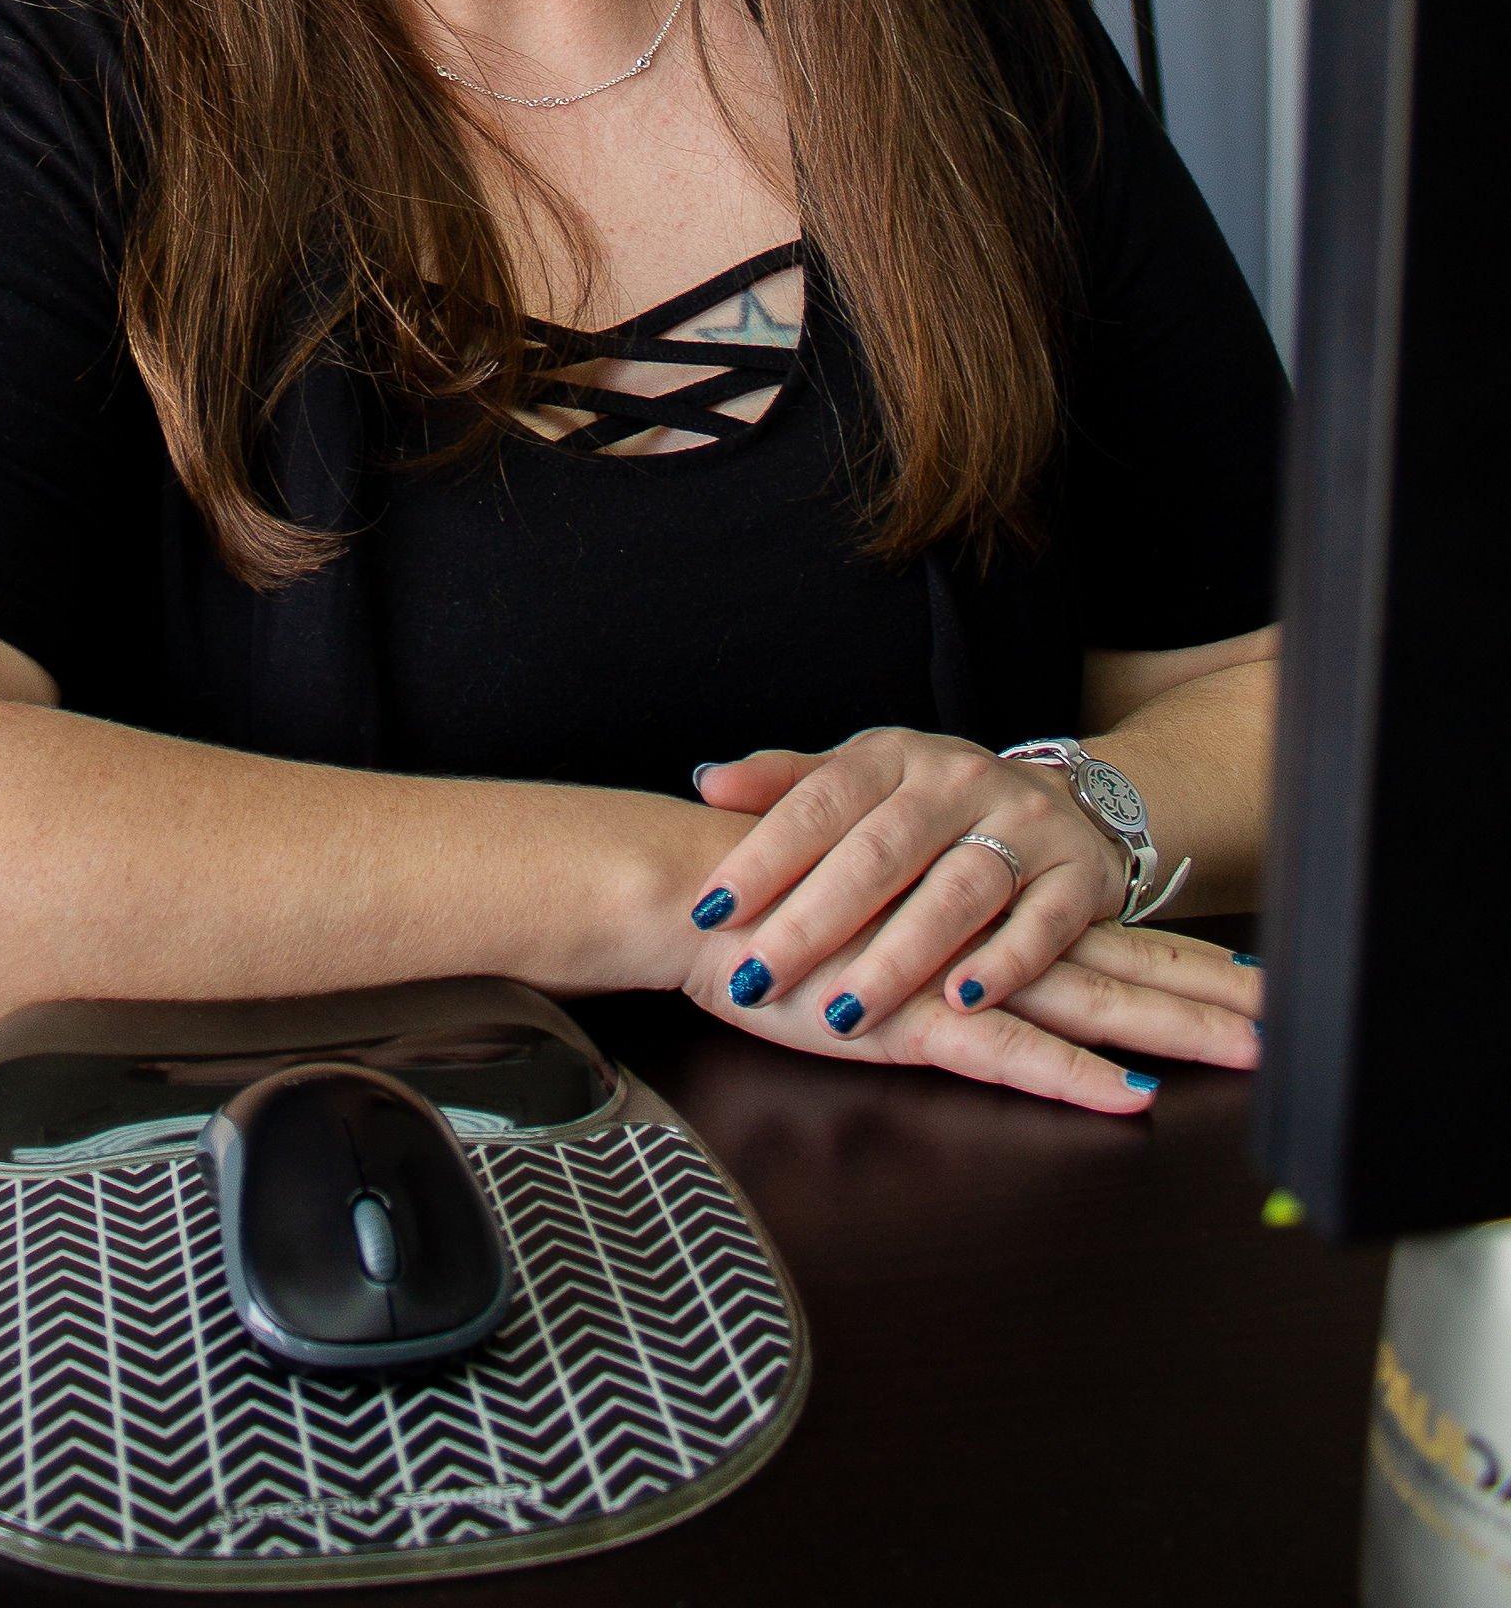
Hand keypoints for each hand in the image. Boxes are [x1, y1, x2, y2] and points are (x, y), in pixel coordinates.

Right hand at [674, 899, 1260, 1112]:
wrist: (702, 893)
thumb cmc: (775, 902)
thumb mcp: (858, 900)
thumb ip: (907, 907)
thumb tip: (958, 940)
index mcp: (986, 912)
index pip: (1104, 936)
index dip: (1182, 954)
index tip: (1256, 975)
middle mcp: (987, 939)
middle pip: (1122, 968)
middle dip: (1209, 995)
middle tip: (1288, 1017)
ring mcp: (957, 979)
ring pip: (1090, 1006)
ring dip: (1175, 1031)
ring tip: (1254, 1052)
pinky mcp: (916, 1020)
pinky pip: (1010, 1052)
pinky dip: (1071, 1077)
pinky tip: (1129, 1097)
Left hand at [687, 729, 1139, 1035]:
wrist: (1066, 803)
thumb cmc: (932, 809)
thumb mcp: (862, 780)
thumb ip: (788, 786)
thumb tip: (707, 782)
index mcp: (894, 755)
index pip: (819, 801)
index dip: (763, 855)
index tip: (710, 910)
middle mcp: (958, 780)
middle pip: (880, 852)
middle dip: (815, 921)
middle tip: (759, 977)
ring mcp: (1024, 824)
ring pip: (958, 891)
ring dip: (899, 955)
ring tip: (844, 1012)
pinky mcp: (1078, 876)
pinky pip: (1043, 923)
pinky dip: (1005, 963)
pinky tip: (962, 1002)